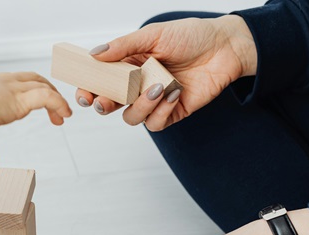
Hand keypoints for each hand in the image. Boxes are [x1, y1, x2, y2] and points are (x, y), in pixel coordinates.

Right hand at [0, 72, 71, 129]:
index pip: (15, 81)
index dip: (30, 89)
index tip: (39, 104)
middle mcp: (2, 83)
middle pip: (33, 78)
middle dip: (48, 90)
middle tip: (57, 111)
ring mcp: (10, 89)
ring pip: (42, 85)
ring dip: (56, 99)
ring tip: (63, 116)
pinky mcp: (17, 100)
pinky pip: (45, 97)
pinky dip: (58, 103)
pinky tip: (65, 114)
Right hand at [76, 15, 256, 130]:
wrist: (224, 47)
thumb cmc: (190, 36)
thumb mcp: (154, 35)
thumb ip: (123, 46)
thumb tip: (94, 55)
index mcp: (129, 65)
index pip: (101, 82)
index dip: (89, 90)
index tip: (84, 93)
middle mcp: (138, 85)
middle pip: (111, 104)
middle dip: (104, 105)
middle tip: (105, 102)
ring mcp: (154, 101)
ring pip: (132, 117)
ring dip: (140, 106)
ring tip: (157, 88)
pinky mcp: (172, 113)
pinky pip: (156, 124)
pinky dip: (161, 111)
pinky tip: (173, 93)